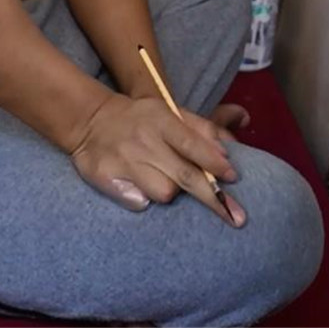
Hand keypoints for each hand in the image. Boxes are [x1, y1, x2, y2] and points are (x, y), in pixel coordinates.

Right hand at [70, 93, 245, 225]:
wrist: (92, 119)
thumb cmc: (142, 119)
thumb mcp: (169, 111)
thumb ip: (200, 128)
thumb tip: (226, 153)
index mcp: (160, 120)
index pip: (191, 143)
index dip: (214, 162)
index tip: (233, 177)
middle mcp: (143, 140)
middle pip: (184, 175)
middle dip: (213, 197)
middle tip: (236, 217)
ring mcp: (124, 160)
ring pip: (164, 193)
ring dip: (171, 191)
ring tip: (163, 177)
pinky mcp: (106, 178)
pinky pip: (139, 202)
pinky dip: (144, 198)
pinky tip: (140, 186)